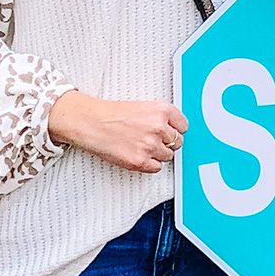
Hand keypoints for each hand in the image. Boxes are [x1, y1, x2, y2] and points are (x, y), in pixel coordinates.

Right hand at [47, 90, 187, 172]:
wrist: (91, 123)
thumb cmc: (111, 115)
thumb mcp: (141, 107)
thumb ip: (160, 118)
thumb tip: (173, 132)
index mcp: (161, 110)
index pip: (183, 126)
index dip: (174, 130)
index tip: (168, 132)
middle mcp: (158, 127)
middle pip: (177, 142)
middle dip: (166, 143)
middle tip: (151, 140)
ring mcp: (150, 145)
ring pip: (168, 156)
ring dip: (157, 154)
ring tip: (141, 147)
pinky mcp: (140, 161)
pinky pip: (156, 168)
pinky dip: (149, 164)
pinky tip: (138, 155)